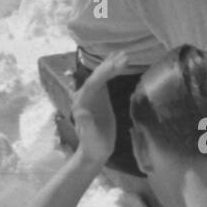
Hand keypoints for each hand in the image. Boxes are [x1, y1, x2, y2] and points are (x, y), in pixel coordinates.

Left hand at [71, 52, 128, 166]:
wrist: (94, 151)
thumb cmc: (93, 146)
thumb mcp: (90, 138)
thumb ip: (85, 125)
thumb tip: (80, 112)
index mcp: (81, 103)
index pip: (92, 83)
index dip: (104, 72)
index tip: (117, 64)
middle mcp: (84, 96)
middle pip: (96, 76)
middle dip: (110, 65)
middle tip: (125, 56)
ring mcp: (91, 95)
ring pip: (100, 75)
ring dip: (112, 64)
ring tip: (125, 55)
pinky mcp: (99, 97)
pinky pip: (105, 80)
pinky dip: (112, 71)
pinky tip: (120, 64)